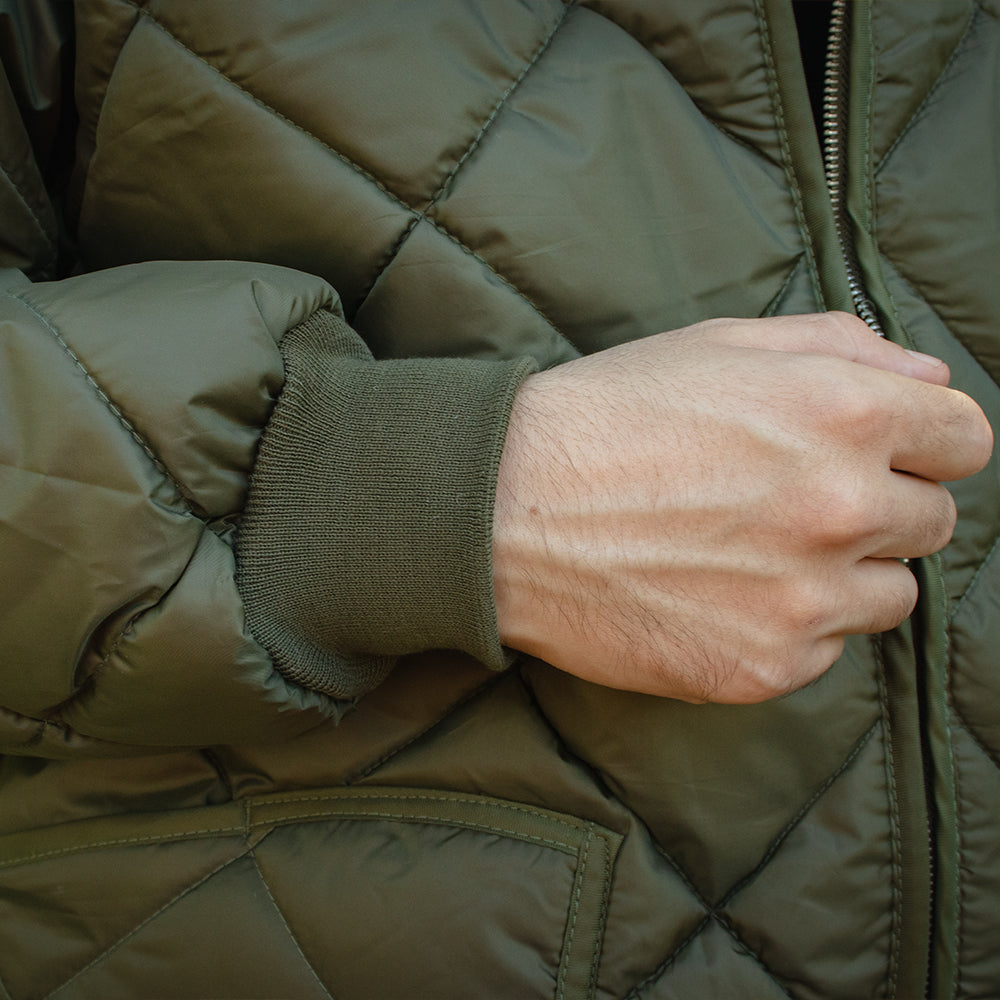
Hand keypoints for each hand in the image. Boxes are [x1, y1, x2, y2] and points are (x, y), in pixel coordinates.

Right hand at [492, 313, 992, 702]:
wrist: (503, 512)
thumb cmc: (605, 416)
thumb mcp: (717, 344)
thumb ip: (842, 345)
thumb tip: (927, 375)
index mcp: (841, 410)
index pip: (964, 438)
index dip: (927, 442)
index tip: (892, 453)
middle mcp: (838, 506)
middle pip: (932, 521)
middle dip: (880, 507)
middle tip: (799, 502)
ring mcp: (805, 597)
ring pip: (889, 595)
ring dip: (843, 573)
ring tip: (758, 553)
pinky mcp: (766, 665)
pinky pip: (825, 649)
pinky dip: (789, 626)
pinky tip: (721, 595)